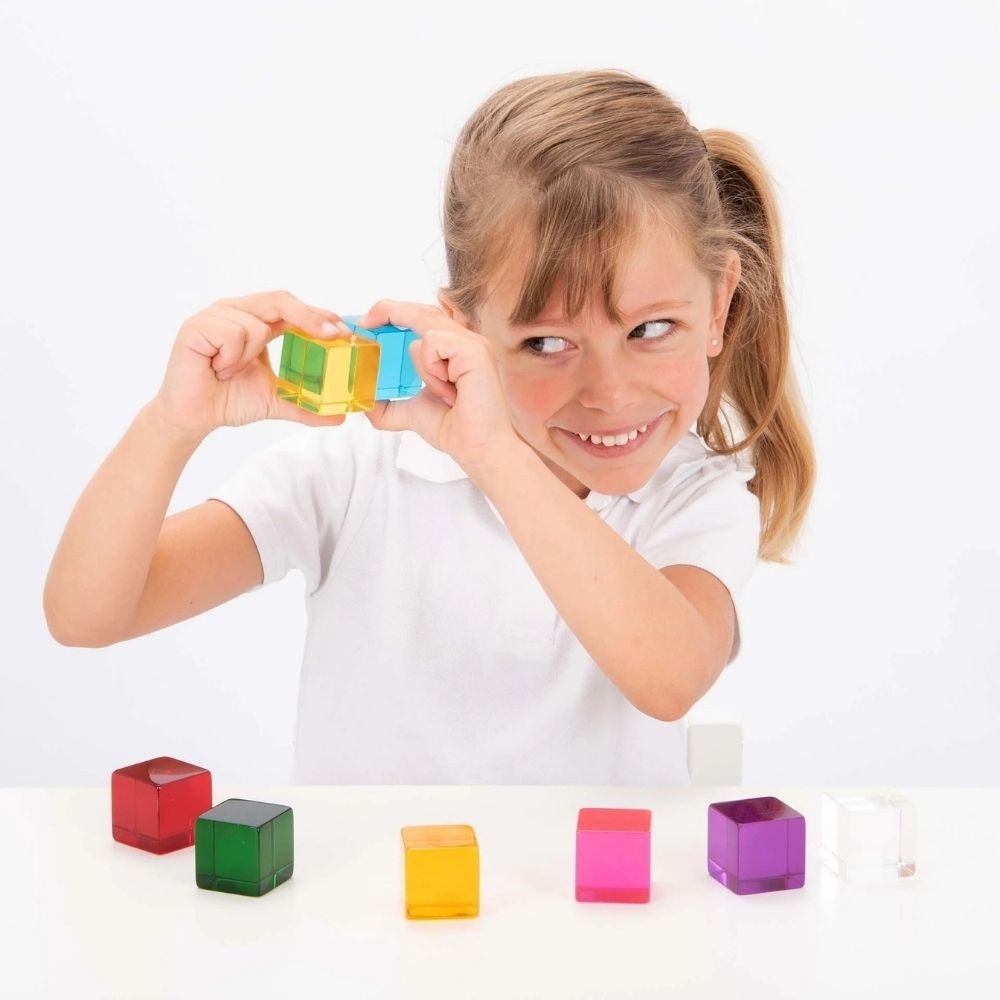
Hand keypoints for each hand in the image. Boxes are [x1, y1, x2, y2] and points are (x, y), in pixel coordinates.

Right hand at [150, 290, 351, 440]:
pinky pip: (232, 334)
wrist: (193, 417)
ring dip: (250, 355)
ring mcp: (216, 315)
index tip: (345, 330)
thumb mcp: (276, 400)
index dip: (319, 315)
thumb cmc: (228, 400)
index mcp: (256, 321)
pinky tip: (218, 369)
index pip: (292, 309)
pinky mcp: (197, 326)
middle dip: (309, 317)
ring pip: (255, 325)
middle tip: (332, 335)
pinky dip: (231, 358)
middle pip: (281, 300)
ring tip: (231, 371)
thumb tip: (339, 417)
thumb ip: (306, 405)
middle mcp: (237, 311)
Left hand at [356, 300, 524, 476]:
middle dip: (388, 310)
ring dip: (422, 364)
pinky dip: (431, 368)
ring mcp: (472, 343)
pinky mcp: (474, 350)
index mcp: (455, 349)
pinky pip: (433, 342)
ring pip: (425, 329)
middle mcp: (466, 340)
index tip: (368, 323)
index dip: (394, 312)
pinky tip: (449, 389)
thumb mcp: (412, 412)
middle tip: (364, 325)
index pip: (422, 316)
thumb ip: (389, 405)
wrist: (478, 449)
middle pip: (421, 309)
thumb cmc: (457, 430)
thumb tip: (366, 404)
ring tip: (442, 392)